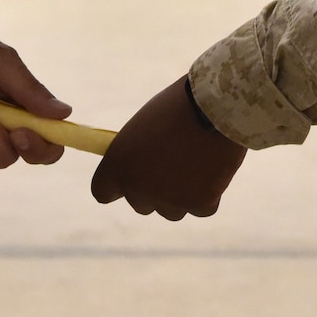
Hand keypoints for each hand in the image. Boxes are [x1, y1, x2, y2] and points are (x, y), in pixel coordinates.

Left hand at [91, 76, 246, 218]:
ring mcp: (170, 201)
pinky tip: (213, 168)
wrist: (214, 107)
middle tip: (169, 166)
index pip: (102, 191)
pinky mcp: (200, 205)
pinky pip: (201, 208)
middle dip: (151, 190)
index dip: (116, 185)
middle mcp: (139, 189)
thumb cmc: (178, 106)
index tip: (128, 177)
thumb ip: (137, 152)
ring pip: (171, 210)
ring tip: (195, 163)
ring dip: (180, 195)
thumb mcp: (143, 125)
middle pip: (139, 203)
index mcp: (118, 165)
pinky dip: (207, 194)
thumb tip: (142, 167)